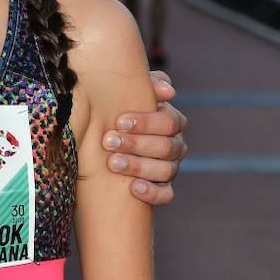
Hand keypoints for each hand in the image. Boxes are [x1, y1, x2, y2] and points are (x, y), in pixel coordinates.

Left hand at [104, 70, 186, 205]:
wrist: (103, 140)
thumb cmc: (118, 109)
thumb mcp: (129, 92)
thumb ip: (149, 84)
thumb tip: (168, 91)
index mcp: (171, 121)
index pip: (169, 122)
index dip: (146, 122)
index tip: (119, 122)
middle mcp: (175, 145)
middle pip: (167, 146)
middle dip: (136, 144)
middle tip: (109, 142)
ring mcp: (170, 167)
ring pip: (166, 170)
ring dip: (138, 166)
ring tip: (113, 163)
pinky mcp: (163, 189)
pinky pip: (166, 195)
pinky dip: (152, 192)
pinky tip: (134, 188)